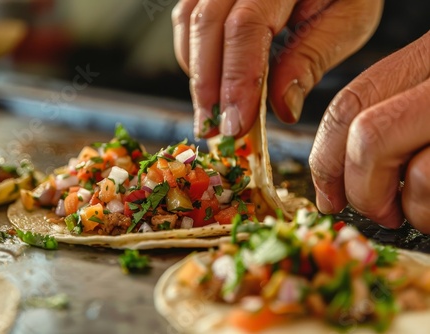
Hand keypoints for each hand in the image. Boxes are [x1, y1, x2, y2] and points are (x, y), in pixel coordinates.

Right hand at [172, 0, 382, 137]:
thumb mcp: (348, 18)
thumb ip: (312, 58)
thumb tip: (282, 109)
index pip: (246, 25)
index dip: (236, 79)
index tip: (237, 123)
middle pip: (206, 24)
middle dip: (207, 85)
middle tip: (215, 129)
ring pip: (190, 22)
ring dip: (197, 73)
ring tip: (211, 113)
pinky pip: (188, 18)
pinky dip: (194, 54)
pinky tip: (209, 82)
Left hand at [309, 32, 429, 231]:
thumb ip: (391, 127)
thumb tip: (340, 181)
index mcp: (426, 64)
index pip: (350, 103)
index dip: (326, 157)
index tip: (325, 197)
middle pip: (356, 126)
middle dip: (352, 185)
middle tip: (373, 212)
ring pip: (378, 146)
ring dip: (393, 203)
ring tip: (417, 214)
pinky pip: (426, 181)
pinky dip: (426, 210)